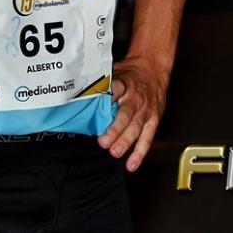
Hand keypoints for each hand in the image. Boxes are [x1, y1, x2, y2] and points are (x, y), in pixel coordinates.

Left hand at [100, 55, 169, 170]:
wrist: (153, 68)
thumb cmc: (130, 72)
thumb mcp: (115, 71)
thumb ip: (101, 83)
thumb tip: (79, 91)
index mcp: (124, 84)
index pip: (115, 91)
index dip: (107, 101)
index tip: (96, 109)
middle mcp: (135, 98)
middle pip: (126, 115)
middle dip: (115, 130)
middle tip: (104, 142)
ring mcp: (146, 111)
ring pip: (136, 128)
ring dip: (126, 142)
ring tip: (115, 152)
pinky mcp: (153, 120)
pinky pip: (147, 138)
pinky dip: (140, 153)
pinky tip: (131, 164)